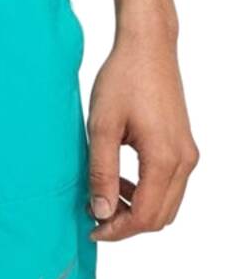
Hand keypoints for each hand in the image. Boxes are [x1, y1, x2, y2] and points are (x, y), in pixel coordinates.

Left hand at [87, 25, 198, 240]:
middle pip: (160, 217)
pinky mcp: (182, 146)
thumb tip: (101, 211)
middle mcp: (183, 160)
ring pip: (166, 204)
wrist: (147, 47)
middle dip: (127, 225)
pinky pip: (168, 185)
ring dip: (135, 209)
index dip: (117, 230)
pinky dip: (144, 193)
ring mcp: (186, 153)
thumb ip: (101, 172)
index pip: (145, 216)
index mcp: (164, 158)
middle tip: (94, 216)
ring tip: (101, 197)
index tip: (91, 229)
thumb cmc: (122, 80)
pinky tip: (117, 180)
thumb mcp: (102, 128)